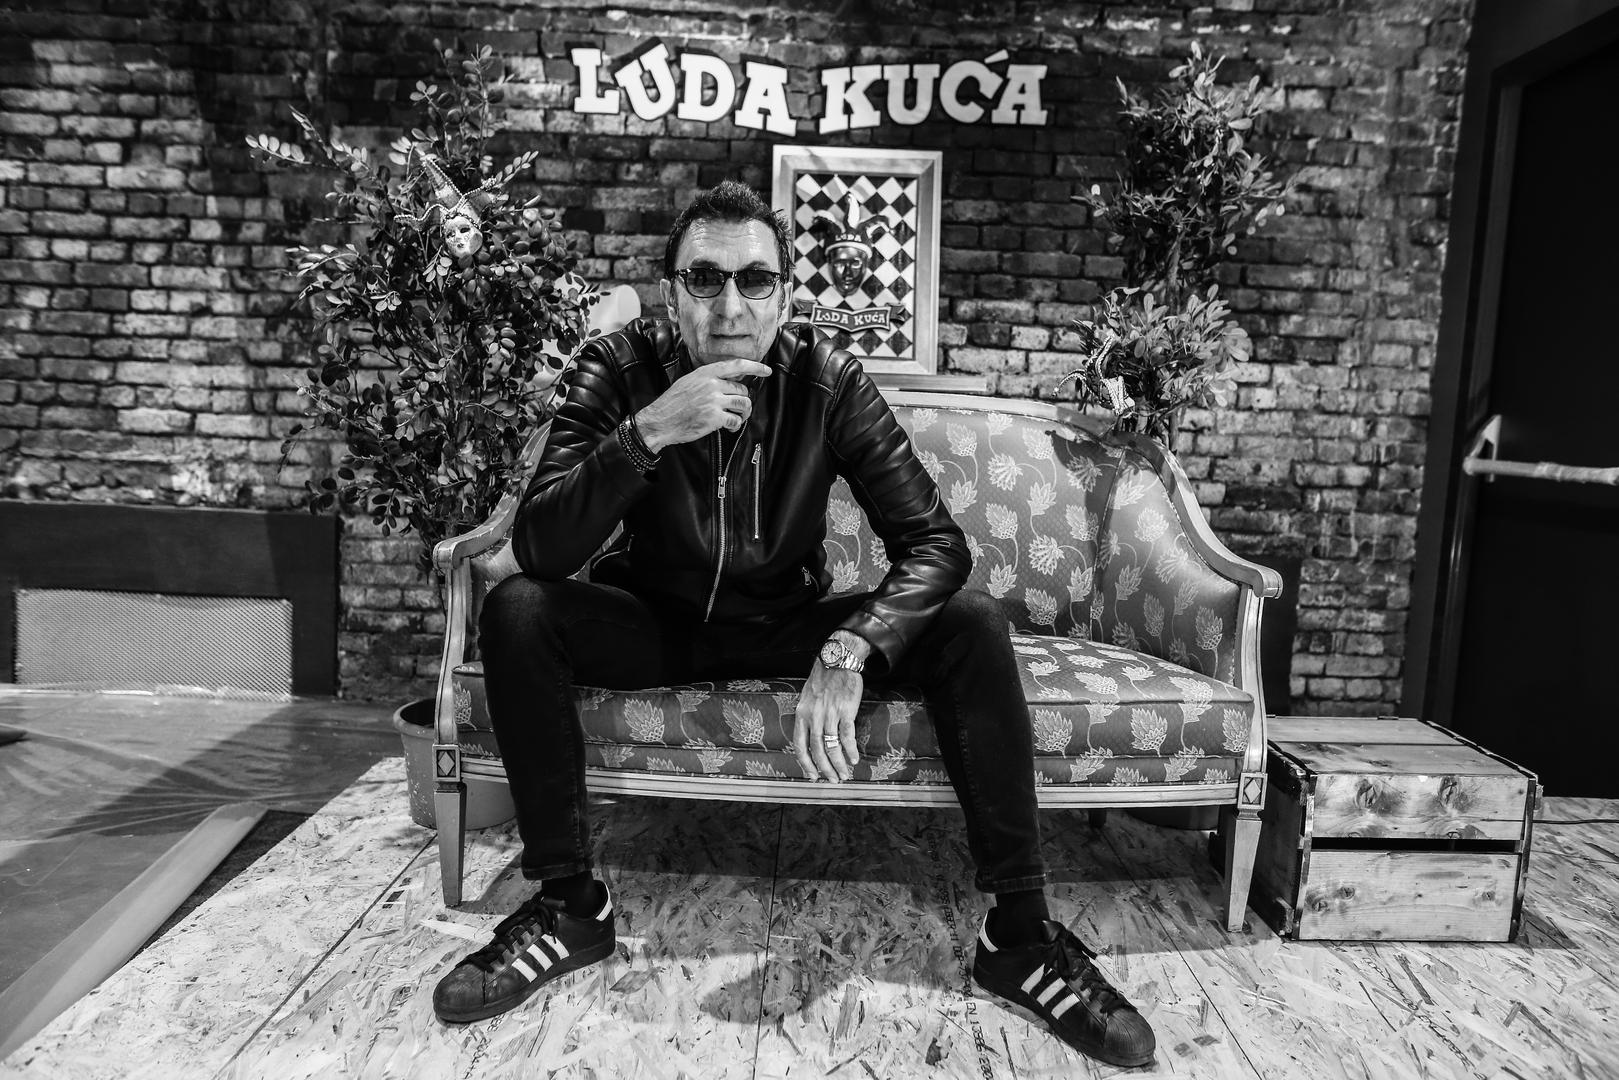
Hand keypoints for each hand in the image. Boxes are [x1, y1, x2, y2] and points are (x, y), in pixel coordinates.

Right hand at [634, 358, 770, 451]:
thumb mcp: (689, 381)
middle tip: (737, 410)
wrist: (659, 420)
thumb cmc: (673, 403)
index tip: (766, 370)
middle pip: (742, 390)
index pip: (736, 365)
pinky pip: (735, 421)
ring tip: (736, 419)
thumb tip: (729, 380)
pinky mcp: (714, 417)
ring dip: (743, 414)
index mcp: (705, 373)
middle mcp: (711, 384)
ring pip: (743, 404)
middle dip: (742, 401)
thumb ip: (708, 378)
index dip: (755, 367)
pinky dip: (735, 426)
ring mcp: (713, 400)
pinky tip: (728, 428)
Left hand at [794, 661, 861, 781]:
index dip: (806, 763)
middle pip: (817, 750)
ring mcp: (829, 714)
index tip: (812, 776)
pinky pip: (847, 736)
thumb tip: (812, 736)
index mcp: (802, 714)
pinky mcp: (845, 711)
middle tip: (832, 780)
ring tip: (844, 774)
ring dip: (839, 764)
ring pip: (832, 747)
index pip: (800, 745)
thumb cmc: (824, 678)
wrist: (838, 660)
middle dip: (825, 769)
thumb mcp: (807, 698)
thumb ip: (808, 717)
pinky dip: (851, 750)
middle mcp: (814, 717)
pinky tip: (854, 758)